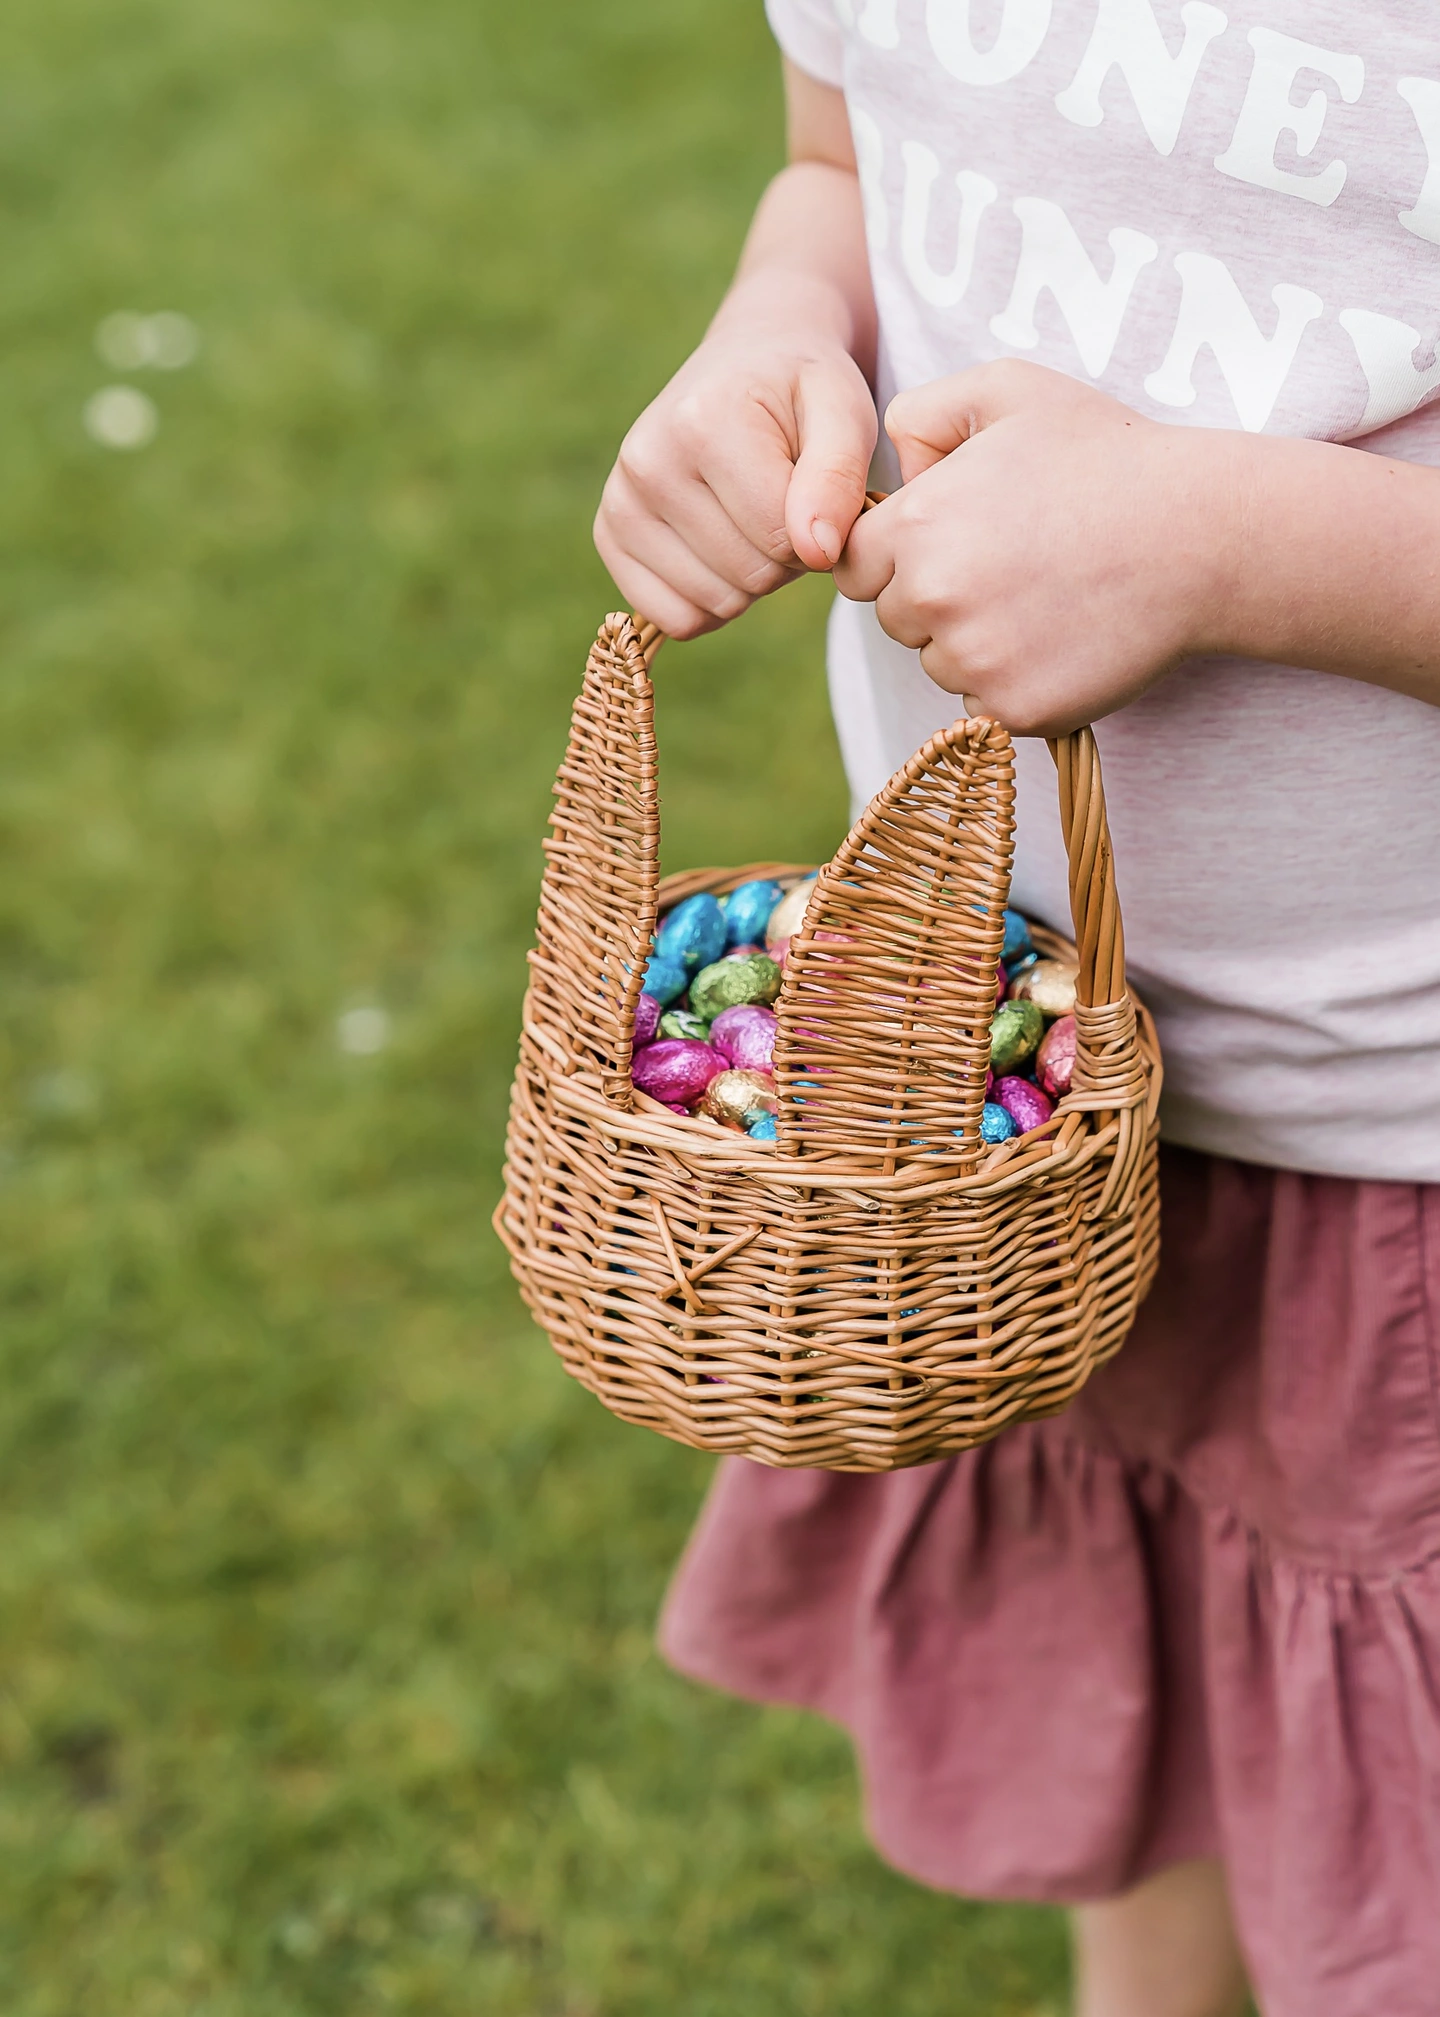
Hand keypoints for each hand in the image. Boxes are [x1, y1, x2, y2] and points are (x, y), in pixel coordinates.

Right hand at [594, 289, 876, 638]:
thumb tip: (816, 551)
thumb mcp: (844, 411)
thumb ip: (838, 477)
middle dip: (785, 556)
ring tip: (752, 517)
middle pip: (749, 576)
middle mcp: (646, 463)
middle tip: (785, 502)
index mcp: (702, 423)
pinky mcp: (609, 536)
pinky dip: (711, 603)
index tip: (817, 491)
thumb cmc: (801, 392)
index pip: (781, 538)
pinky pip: (674, 619)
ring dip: (752, 579)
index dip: (819, 532)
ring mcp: (619, 502)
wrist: (747, 361)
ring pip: (715, 604)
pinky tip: (720, 551)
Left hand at [834, 361, 1240, 735]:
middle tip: (1015, 568)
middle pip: (897, 622)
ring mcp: (973, 661)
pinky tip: (1065, 639)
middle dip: (937, 601)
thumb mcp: (1009, 390)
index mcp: (916, 525)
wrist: (1200, 534)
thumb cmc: (1108, 456)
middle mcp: (932, 598)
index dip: (897, 559)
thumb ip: (924, 413)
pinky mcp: (1015, 710)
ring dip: (977, 645)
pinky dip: (1015, 685)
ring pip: (940, 667)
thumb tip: (892, 473)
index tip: (951, 547)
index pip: (855, 568)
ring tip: (1049, 599)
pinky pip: (984, 708)